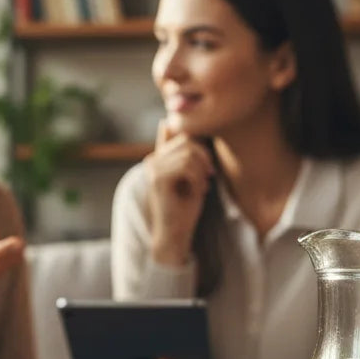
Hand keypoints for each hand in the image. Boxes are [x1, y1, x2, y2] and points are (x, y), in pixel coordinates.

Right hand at [145, 120, 213, 266]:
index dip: (202, 151)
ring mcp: (152, 169)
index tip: (208, 171)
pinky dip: (198, 179)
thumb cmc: (184, 209)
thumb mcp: (189, 177)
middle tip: (208, 178)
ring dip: (201, 171)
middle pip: (186, 141)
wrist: (175, 235)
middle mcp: (151, 161)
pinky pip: (186, 166)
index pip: (184, 138)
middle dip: (203, 158)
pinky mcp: (157, 179)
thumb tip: (167, 123)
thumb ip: (183, 153)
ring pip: (188, 154)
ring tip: (202, 187)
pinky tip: (198, 192)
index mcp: (157, 159)